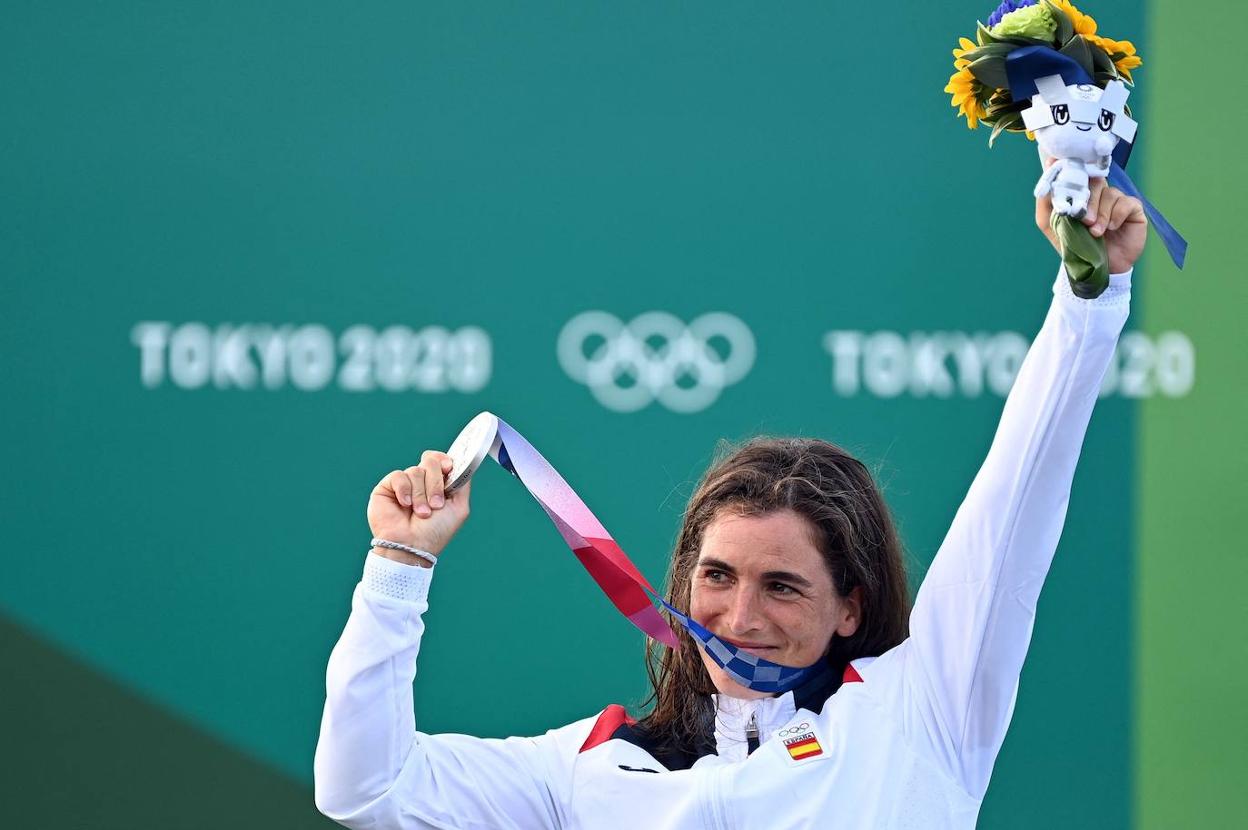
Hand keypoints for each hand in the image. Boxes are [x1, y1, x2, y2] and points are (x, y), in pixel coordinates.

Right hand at [367, 451, 472, 562]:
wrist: (412, 546)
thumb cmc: (435, 532)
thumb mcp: (459, 507)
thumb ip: (463, 482)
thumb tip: (461, 463)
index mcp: (439, 485)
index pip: (441, 460)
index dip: (445, 460)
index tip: (448, 468)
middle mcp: (422, 482)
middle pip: (431, 461)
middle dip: (436, 483)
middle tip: (435, 504)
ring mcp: (405, 484)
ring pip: (416, 470)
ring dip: (421, 494)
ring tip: (421, 513)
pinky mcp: (387, 487)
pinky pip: (398, 476)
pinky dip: (405, 490)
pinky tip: (405, 505)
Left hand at [1035, 156, 1147, 273]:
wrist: (1098, 269)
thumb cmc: (1076, 247)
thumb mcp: (1054, 228)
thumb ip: (1046, 207)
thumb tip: (1044, 187)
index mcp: (1081, 195)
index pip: (1077, 174)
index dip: (1068, 166)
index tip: (1055, 161)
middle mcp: (1099, 194)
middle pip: (1094, 182)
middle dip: (1087, 201)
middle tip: (1084, 220)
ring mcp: (1116, 200)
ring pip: (1109, 193)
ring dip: (1100, 214)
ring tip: (1096, 232)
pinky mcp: (1133, 209)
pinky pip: (1125, 203)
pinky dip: (1116, 216)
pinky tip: (1111, 228)